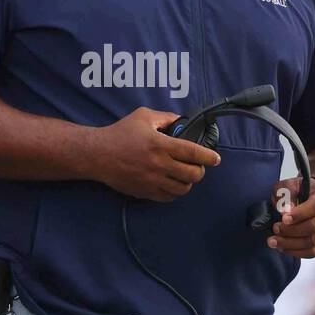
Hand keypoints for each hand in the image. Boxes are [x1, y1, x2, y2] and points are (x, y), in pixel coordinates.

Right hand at [91, 107, 220, 200]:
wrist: (98, 155)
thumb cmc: (120, 133)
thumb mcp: (143, 117)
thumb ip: (166, 117)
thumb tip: (182, 121)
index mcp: (161, 145)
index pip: (193, 153)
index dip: (209, 157)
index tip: (216, 159)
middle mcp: (159, 164)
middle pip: (193, 174)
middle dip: (200, 170)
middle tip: (197, 166)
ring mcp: (152, 181)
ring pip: (183, 188)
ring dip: (188, 182)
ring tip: (185, 175)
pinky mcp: (145, 192)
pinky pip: (169, 197)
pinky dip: (175, 191)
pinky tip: (172, 183)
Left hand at [266, 176, 314, 258]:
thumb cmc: (300, 192)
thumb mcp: (289, 185)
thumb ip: (285, 194)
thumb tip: (285, 210)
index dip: (299, 214)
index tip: (283, 218)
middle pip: (314, 227)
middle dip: (291, 231)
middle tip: (275, 229)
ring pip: (313, 242)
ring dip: (291, 244)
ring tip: (273, 241)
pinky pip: (313, 252)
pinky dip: (297, 252)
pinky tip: (283, 248)